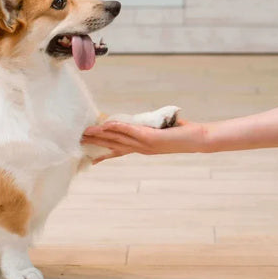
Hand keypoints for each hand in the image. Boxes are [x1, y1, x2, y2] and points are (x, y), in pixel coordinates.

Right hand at [81, 117, 206, 162]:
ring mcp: (145, 145)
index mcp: (143, 148)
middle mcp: (142, 149)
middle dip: (96, 143)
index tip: (90, 157)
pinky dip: (117, 127)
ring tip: (86, 133)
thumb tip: (143, 120)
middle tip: (79, 141)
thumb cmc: (183, 133)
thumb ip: (150, 126)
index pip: (119, 151)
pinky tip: (106, 124)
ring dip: (101, 135)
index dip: (104, 154)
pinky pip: (130, 131)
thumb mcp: (162, 129)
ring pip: (118, 139)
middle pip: (113, 146)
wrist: (199, 139)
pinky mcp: (151, 138)